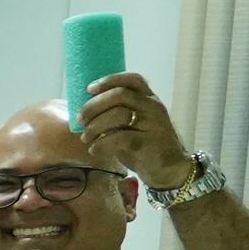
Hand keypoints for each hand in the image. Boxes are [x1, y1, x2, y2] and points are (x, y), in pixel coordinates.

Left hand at [82, 70, 199, 193]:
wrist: (169, 169)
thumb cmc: (144, 145)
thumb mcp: (133, 124)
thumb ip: (117, 113)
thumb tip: (84, 109)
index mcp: (149, 99)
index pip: (133, 79)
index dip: (109, 80)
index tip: (89, 89)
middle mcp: (153, 107)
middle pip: (119, 94)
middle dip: (93, 106)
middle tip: (80, 120)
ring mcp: (153, 124)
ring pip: (117, 114)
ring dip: (94, 126)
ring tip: (86, 138)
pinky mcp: (147, 143)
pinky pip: (118, 138)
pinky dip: (101, 144)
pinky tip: (95, 149)